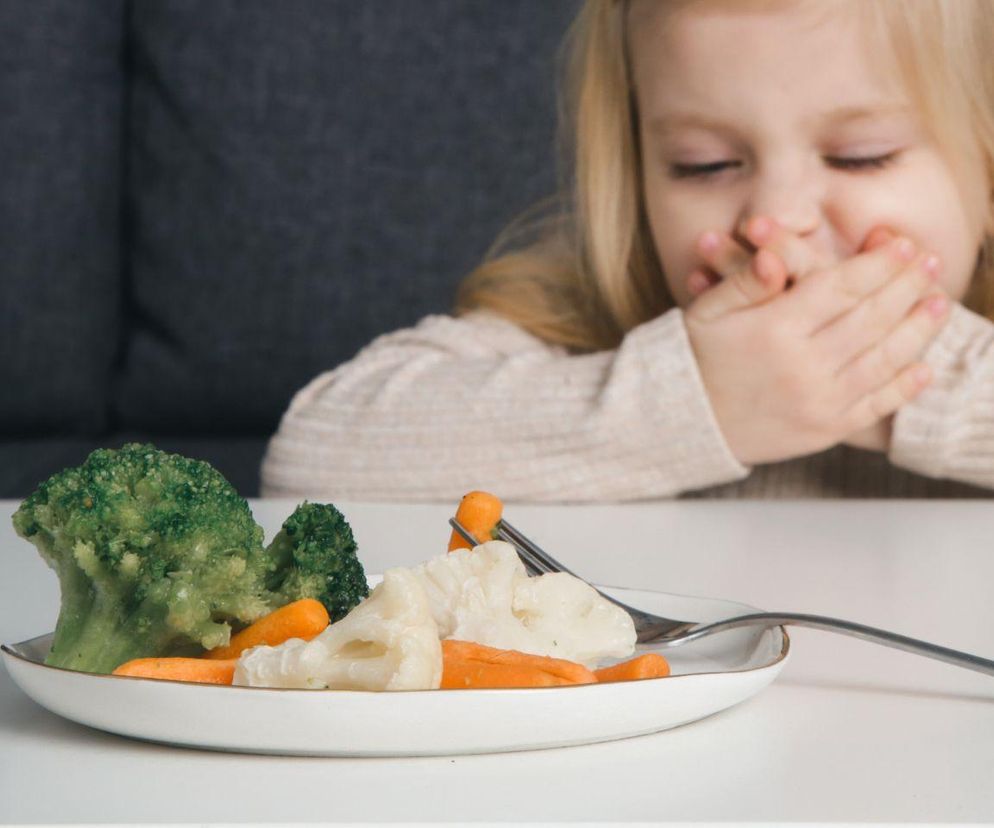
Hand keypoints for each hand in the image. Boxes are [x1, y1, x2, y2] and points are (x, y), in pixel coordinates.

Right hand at [682, 219, 949, 465]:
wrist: (683, 422)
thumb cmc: (695, 359)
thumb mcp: (708, 311)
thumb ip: (746, 281)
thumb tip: (777, 255)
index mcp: (775, 329)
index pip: (841, 287)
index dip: (878, 263)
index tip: (903, 244)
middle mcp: (803, 365)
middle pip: (871, 317)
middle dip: (907, 286)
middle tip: (932, 262)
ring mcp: (818, 401)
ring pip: (883, 359)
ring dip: (918, 329)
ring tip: (941, 304)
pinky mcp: (824, 429)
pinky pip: (875, 405)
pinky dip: (903, 385)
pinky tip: (922, 366)